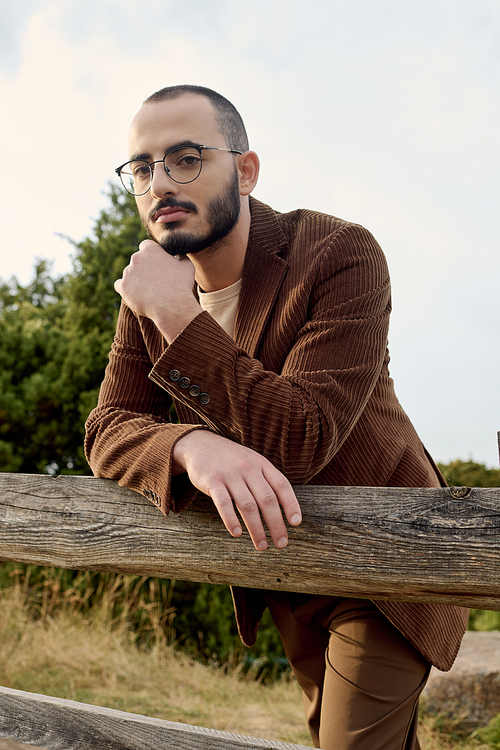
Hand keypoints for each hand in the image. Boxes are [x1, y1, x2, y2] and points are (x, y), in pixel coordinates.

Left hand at [114, 240, 200, 341]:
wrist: (172, 306)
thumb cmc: (181, 285)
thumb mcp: (187, 266)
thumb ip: (180, 256)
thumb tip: (178, 255)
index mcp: (150, 249)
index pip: (146, 246)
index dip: (151, 255)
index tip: (157, 263)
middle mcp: (136, 257)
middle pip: (137, 260)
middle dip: (144, 268)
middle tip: (154, 280)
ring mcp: (128, 272)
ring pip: (129, 274)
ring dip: (136, 279)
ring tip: (149, 291)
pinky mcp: (122, 287)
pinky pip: (120, 285)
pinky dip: (126, 289)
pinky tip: (135, 294)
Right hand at [173, 431, 301, 550]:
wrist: (200, 445)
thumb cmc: (231, 460)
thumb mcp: (251, 462)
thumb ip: (265, 480)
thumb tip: (282, 510)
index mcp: (261, 464)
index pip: (281, 485)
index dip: (291, 504)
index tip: (296, 524)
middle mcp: (248, 468)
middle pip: (267, 499)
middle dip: (276, 524)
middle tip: (281, 543)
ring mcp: (230, 474)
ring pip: (247, 505)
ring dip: (256, 528)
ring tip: (261, 545)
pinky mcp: (212, 480)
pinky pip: (224, 503)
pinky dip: (231, 520)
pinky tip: (237, 533)